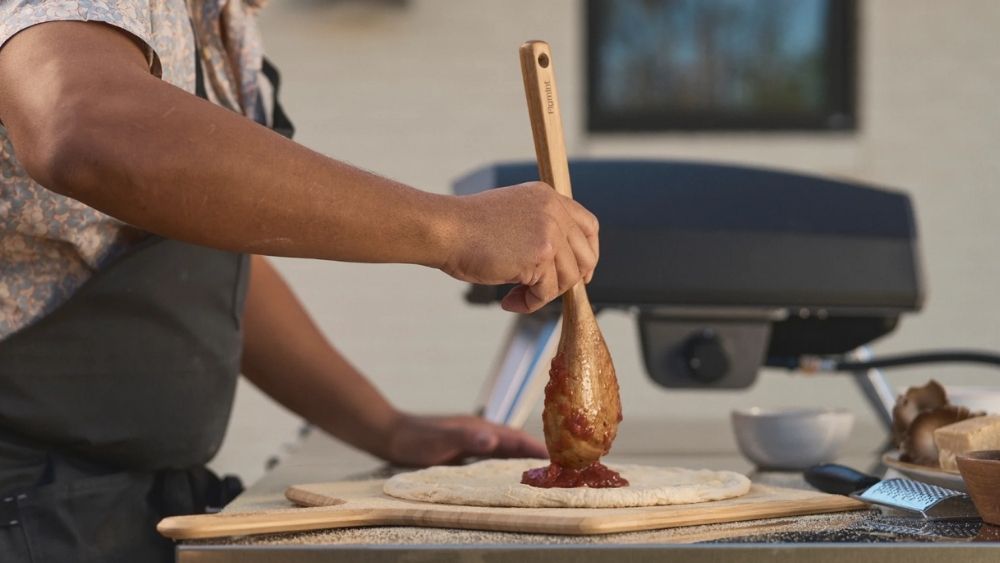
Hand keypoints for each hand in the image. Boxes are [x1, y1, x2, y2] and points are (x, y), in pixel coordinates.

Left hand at [381, 413, 547, 466]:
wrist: (390, 434)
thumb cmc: (415, 439)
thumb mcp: (441, 441)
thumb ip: (466, 439)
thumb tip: (494, 439)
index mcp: (479, 428)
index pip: (516, 438)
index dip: (537, 447)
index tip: (560, 455)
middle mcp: (479, 432)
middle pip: (515, 444)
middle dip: (536, 453)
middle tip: (559, 467)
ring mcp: (471, 440)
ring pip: (505, 450)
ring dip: (522, 460)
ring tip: (542, 474)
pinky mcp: (463, 450)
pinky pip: (492, 458)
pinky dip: (505, 465)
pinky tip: (508, 475)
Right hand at [440, 182, 598, 313]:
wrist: (445, 229)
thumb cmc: (466, 229)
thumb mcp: (511, 216)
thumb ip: (537, 229)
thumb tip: (556, 265)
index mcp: (547, 197)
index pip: (588, 225)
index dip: (588, 252)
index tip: (580, 273)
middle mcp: (553, 210)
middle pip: (585, 255)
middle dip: (568, 280)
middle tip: (543, 292)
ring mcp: (550, 231)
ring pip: (568, 278)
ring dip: (542, 294)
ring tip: (515, 296)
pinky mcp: (541, 254)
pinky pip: (547, 292)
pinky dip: (529, 303)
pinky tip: (508, 301)